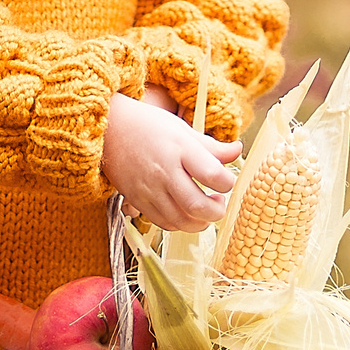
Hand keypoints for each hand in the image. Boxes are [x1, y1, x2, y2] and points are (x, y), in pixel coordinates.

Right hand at [102, 91, 241, 232]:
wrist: (110, 130)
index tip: (225, 181)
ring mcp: (149, 188)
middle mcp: (164, 171)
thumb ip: (212, 146)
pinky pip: (163, 223)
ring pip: (180, 221)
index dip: (227, 183)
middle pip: (197, 205)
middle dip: (216, 211)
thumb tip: (238, 151)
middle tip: (219, 203)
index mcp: (179, 149)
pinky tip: (185, 213)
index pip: (212, 174)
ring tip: (205, 211)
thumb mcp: (183, 130)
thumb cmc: (150, 126)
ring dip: (200, 223)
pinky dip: (179, 224)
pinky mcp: (137, 200)